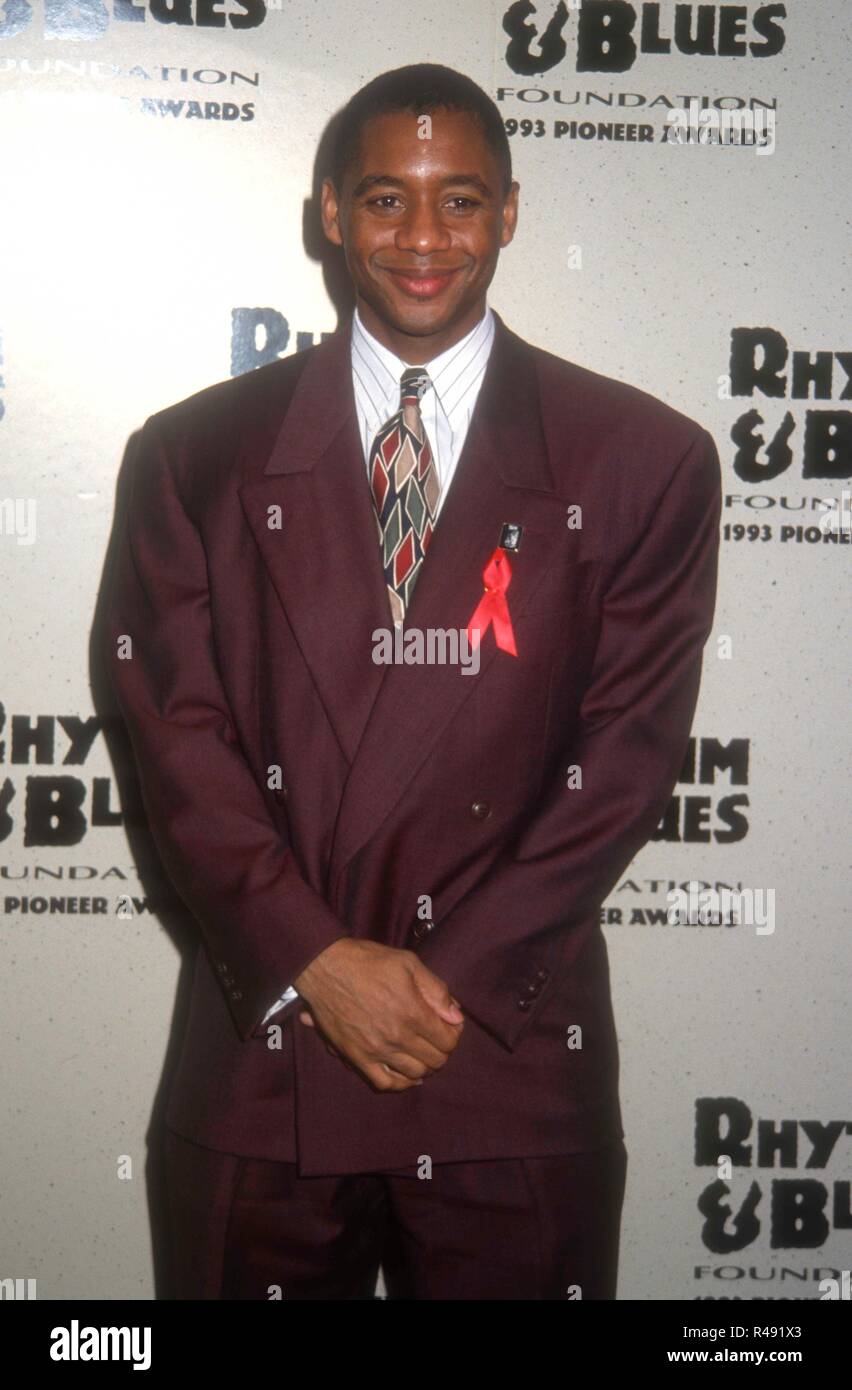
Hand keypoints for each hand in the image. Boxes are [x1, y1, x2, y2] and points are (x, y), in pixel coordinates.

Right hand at [293, 939, 463, 1091]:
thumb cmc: (367, 961)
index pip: (448, 1040)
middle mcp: (396, 1036)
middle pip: (435, 1060)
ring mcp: (375, 1050)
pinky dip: (400, 1083)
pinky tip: (406, 1074)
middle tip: (437, 1038)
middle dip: (442, 1050)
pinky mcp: (356, 1057)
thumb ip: (436, 990)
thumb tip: (456, 1016)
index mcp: (412, 1011)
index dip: (454, 1034)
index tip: (450, 1025)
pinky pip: (384, 1082)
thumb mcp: (408, 962)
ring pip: (414, 1074)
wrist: (325, 967)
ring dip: (424, 1066)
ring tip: (422, 1052)